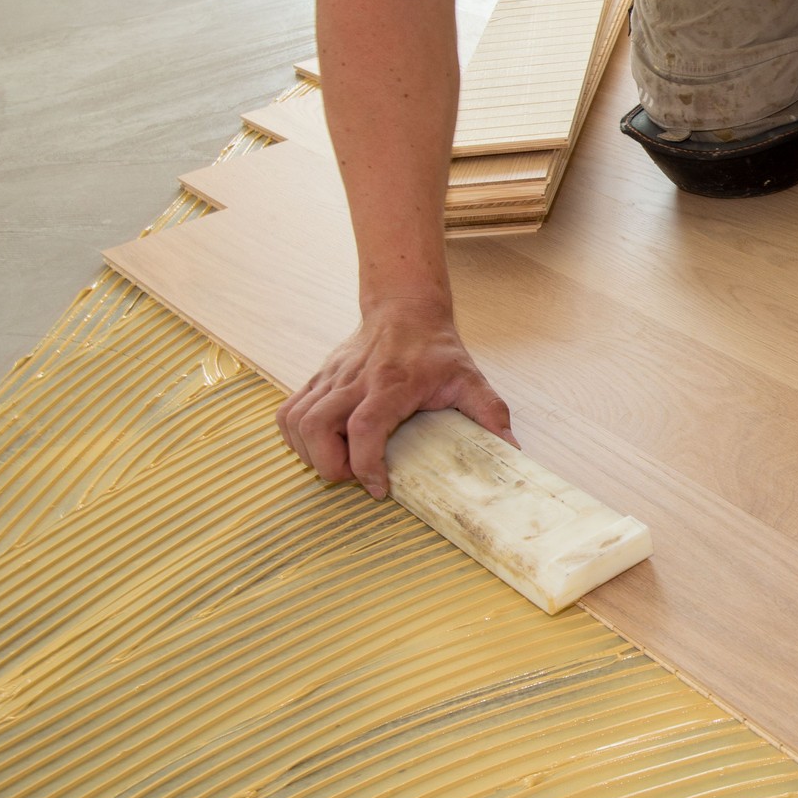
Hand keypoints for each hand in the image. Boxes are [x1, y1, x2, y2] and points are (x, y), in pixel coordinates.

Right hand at [276, 298, 513, 498]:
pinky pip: (287, 412)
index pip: (366, 425)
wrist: (405, 309)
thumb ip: (490, 415)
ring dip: (308, 453)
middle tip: (354, 477)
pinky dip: (293, 438)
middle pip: (318, 426)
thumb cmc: (437, 350)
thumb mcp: (471, 379)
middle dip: (329, 464)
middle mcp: (355, 380)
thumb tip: (510, 451)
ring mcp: (330, 379)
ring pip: (296, 420)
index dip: (365, 463)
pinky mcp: (316, 379)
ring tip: (337, 465)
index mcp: (393, 383)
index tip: (379, 488)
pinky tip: (317, 449)